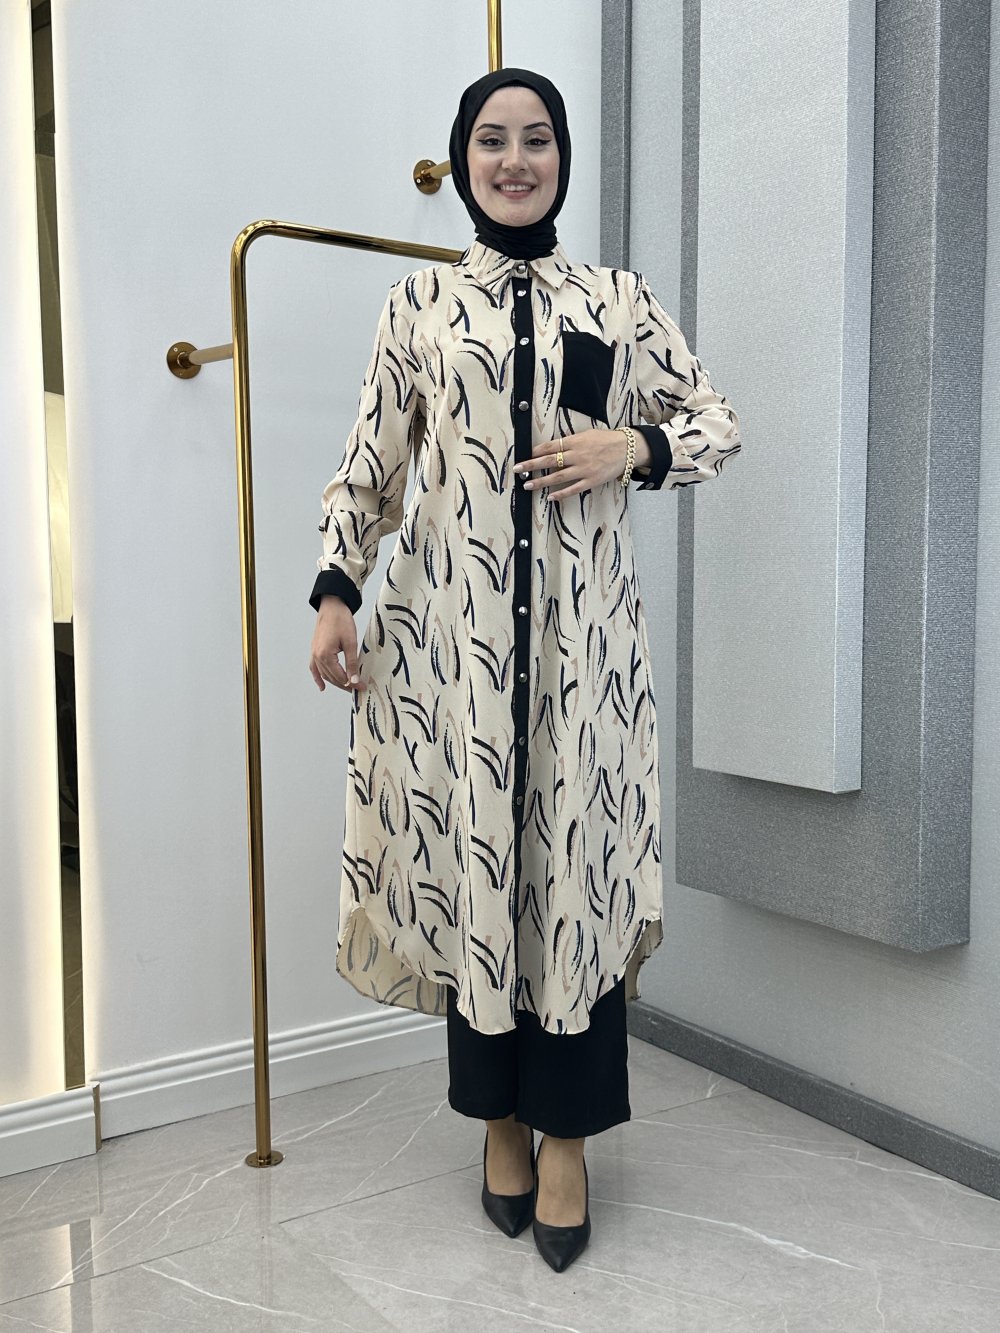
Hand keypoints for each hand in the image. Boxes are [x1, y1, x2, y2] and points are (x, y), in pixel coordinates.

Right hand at [309, 595, 364, 692]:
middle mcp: (317, 656)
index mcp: (325, 655)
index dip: (352, 683)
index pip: (340, 676)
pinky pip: (314, 668)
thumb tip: (354, 679)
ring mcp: (314, 653)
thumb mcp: (350, 642)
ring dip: (335, 682)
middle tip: (357, 689)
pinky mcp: (315, 650)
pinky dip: (318, 678)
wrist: (332, 606)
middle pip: (331, 677)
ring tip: (346, 688)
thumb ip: (352, 663)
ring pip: (324, 674)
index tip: (362, 686)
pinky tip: (322, 686)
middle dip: (345, 685)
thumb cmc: (341, 620)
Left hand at [511, 429, 649, 499]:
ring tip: (527, 485)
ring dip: (541, 482)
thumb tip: (553, 447)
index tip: (524, 454)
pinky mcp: (591, 481)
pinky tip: (550, 497)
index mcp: (575, 442)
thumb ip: (570, 442)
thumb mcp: (587, 435)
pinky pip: (573, 489)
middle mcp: (577, 455)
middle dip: (531, 465)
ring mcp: (583, 470)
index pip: (550, 447)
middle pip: (549, 461)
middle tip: (517, 469)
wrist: (627, 449)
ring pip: (557, 477)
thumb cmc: (606, 440)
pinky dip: (561, 494)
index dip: (535, 451)